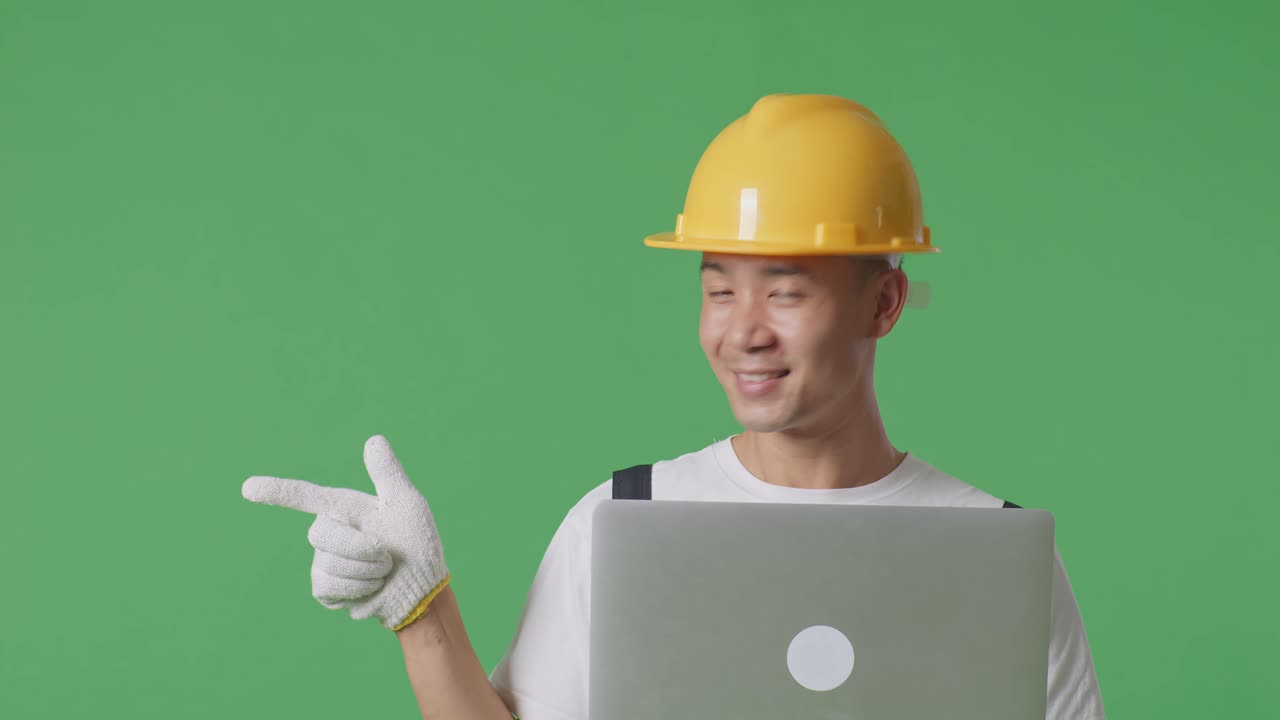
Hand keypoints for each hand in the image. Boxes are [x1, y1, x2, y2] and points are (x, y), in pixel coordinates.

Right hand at [242, 435, 448, 630]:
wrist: (421, 588)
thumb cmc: (417, 543)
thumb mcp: (407, 505)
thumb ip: (388, 474)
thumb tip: (374, 439)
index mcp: (344, 507)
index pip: (303, 495)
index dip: (276, 491)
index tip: (247, 488)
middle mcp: (329, 531)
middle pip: (320, 533)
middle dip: (360, 548)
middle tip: (386, 555)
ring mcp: (324, 561)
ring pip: (328, 564)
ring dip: (366, 572)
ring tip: (383, 572)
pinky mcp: (325, 589)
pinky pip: (328, 587)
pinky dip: (357, 589)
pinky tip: (371, 588)